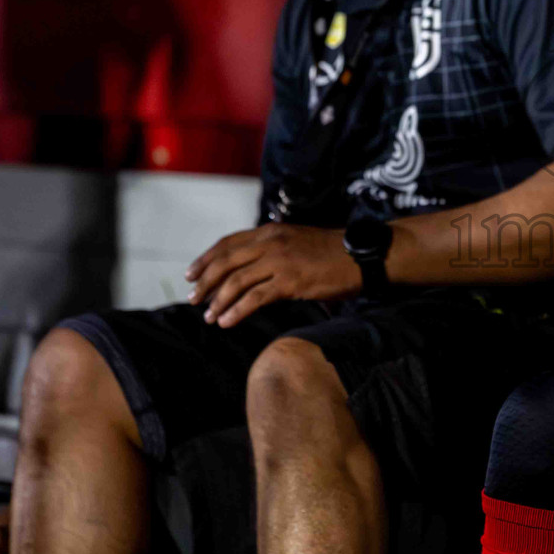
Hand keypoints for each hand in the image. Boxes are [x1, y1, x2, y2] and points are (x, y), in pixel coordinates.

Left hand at [187, 224, 360, 327]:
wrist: (361, 256)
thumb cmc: (333, 253)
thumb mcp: (298, 242)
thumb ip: (274, 250)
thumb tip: (252, 271)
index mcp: (271, 231)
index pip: (228, 243)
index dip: (206, 259)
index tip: (192, 274)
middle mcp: (271, 242)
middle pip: (226, 261)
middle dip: (205, 282)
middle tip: (193, 299)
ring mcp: (280, 261)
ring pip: (236, 281)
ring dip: (218, 301)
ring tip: (209, 316)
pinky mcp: (290, 281)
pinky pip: (254, 298)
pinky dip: (236, 311)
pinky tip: (227, 321)